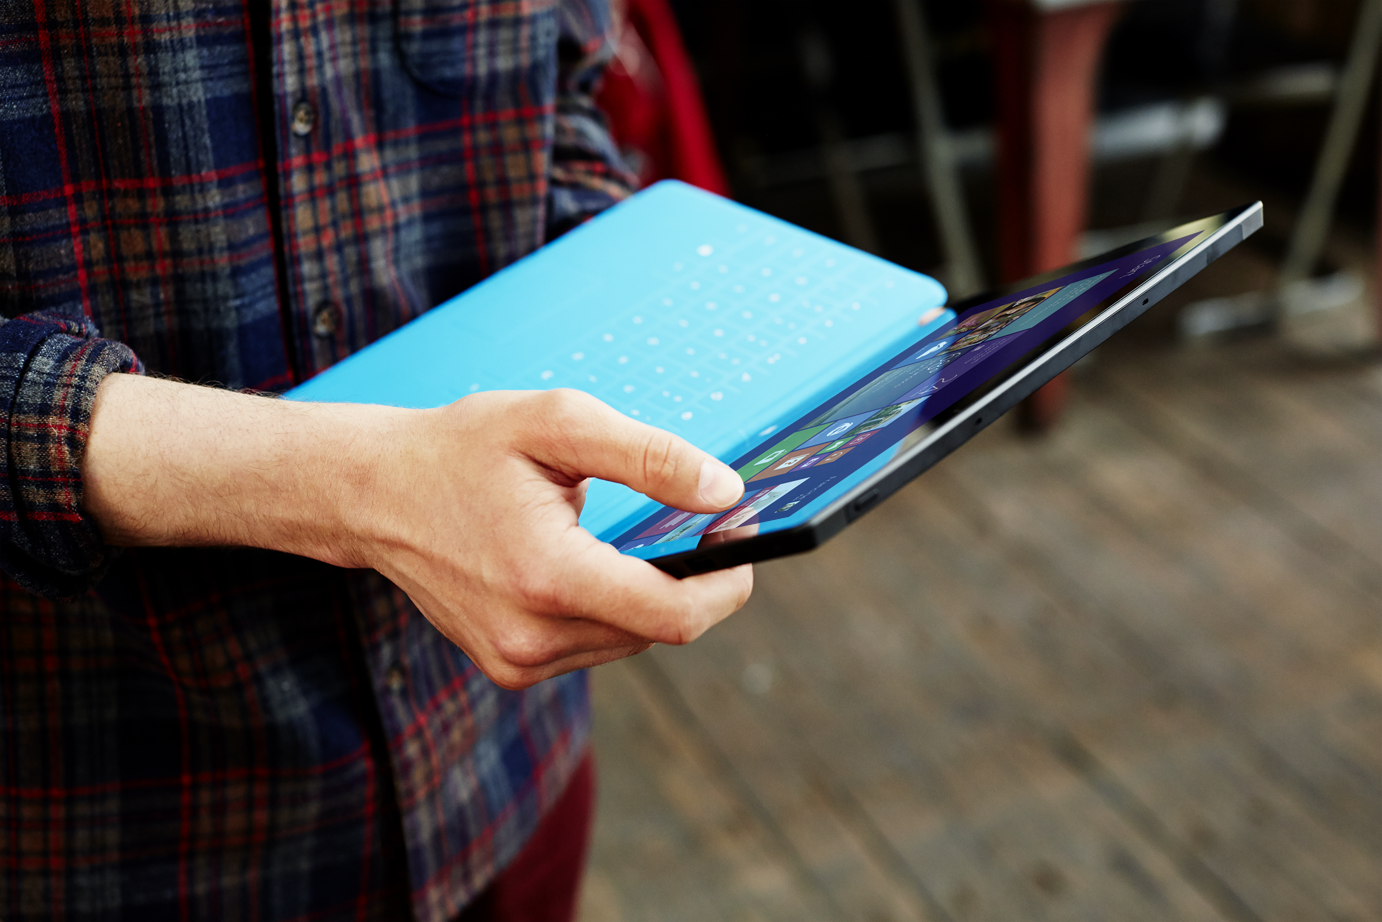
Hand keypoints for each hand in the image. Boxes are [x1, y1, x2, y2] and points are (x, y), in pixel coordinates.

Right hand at [83, 377, 752, 688]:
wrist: (372, 493)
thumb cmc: (462, 448)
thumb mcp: (558, 424)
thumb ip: (650, 457)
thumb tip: (725, 494)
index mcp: (546, 576)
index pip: (674, 613)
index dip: (727, 583)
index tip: (743, 542)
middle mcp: (529, 635)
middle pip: (657, 628)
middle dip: (692, 582)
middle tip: (701, 525)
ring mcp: (514, 659)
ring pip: (628, 641)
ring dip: (648, 595)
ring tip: (627, 538)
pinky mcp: (507, 665)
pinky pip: (592, 646)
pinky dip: (610, 609)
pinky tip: (589, 566)